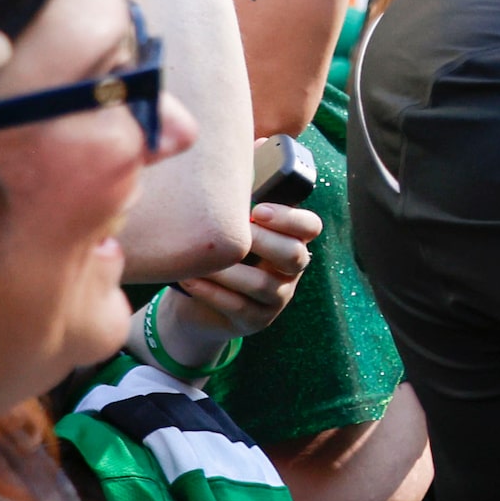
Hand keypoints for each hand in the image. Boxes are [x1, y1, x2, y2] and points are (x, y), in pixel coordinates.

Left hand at [148, 202, 319, 364]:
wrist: (196, 306)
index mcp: (289, 243)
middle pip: (295, 256)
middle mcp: (290, 273)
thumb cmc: (214, 258)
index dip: (290, 218)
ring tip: (200, 259)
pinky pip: (237, 306)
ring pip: (261, 284)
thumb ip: (235, 213)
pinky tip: (189, 279)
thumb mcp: (229, 234)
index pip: (310, 227)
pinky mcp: (255, 322)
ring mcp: (276, 300)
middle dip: (262, 241)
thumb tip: (221, 178)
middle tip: (229, 232)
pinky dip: (210, 291)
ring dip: (227, 270)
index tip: (257, 211)